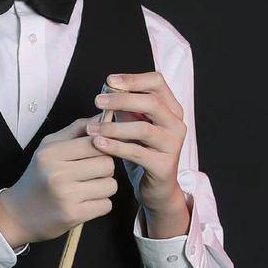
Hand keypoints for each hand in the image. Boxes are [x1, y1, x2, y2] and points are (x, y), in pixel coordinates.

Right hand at [0, 117, 119, 246]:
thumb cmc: (38, 176)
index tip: (96, 153)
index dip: (103, 147)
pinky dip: (99, 204)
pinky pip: (106, 205)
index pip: (95, 143)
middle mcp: (58, 173)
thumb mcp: (49, 147)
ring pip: (110, 185)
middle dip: (104, 168)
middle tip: (91, 172)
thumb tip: (103, 117)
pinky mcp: (73, 215)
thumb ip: (76, 129)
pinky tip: (85, 202)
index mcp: (51, 153)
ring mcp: (66, 196)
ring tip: (88, 188)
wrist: (19, 213)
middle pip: (107, 164)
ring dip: (103, 187)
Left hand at [86, 71, 186, 213]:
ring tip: (91, 127)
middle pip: (151, 102)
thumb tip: (107, 89)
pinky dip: (115, 146)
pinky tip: (98, 143)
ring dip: (113, 126)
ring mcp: (173, 145)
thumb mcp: (134, 125)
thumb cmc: (142, 152)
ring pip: (143, 129)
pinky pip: (137, 153)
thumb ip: (125, 108)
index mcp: (171, 109)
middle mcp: (176, 124)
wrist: (156, 189)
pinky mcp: (164, 165)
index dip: (133, 79)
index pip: (157, 82)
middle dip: (121, 99)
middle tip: (97, 101)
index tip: (109, 81)